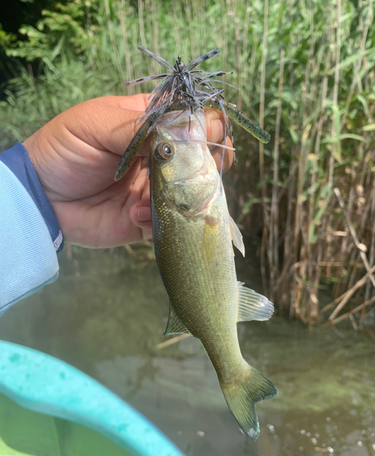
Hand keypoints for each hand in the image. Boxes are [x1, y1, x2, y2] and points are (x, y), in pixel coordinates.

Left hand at [23, 95, 232, 247]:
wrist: (42, 197)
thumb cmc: (65, 149)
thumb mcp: (98, 124)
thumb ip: (142, 126)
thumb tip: (187, 130)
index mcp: (152, 124)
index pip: (194, 121)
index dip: (207, 128)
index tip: (206, 138)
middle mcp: (161, 156)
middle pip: (204, 158)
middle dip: (204, 167)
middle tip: (187, 174)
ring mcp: (157, 189)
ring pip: (194, 194)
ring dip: (180, 198)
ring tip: (147, 199)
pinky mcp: (149, 218)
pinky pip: (171, 222)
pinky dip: (157, 220)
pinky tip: (133, 215)